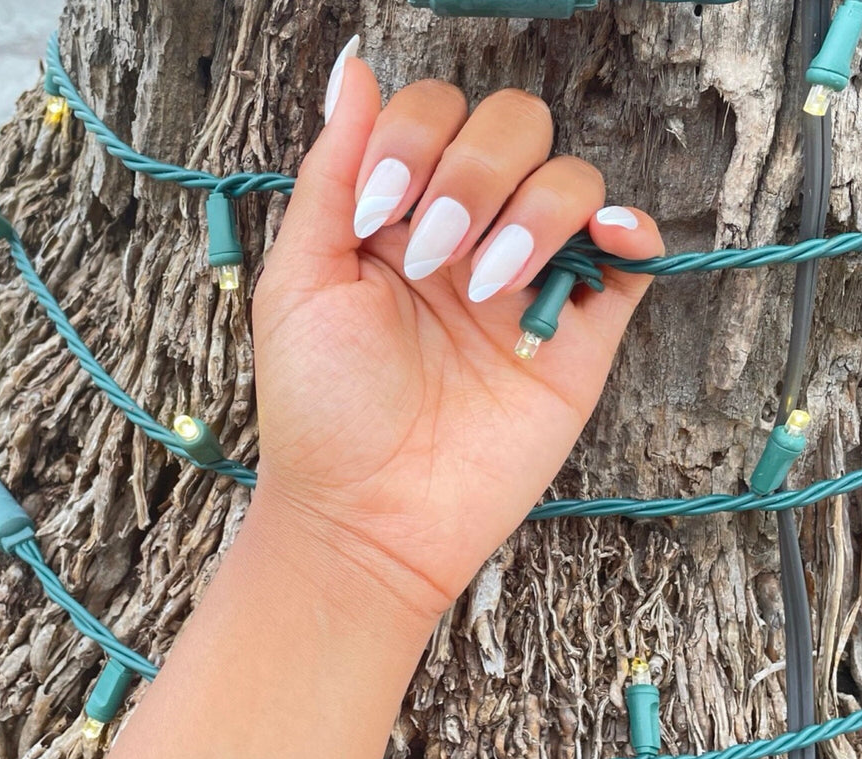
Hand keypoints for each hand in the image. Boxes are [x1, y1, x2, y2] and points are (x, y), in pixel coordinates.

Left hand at [250, 38, 662, 622]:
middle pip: (513, 127)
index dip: (415, 139)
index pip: (435, 114)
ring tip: (484, 287)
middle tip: (433, 256)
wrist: (369, 517)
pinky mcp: (577, 335)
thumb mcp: (301, 281)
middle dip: (475, 173)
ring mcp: (525, 284)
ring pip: (572, 179)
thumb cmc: (321, 410)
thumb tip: (354, 67)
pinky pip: (631, 258)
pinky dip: (628, 232)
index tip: (380, 218)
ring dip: (532, 212)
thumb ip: (334, 172)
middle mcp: (466, 236)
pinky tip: (594, 245)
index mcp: (397, 217)